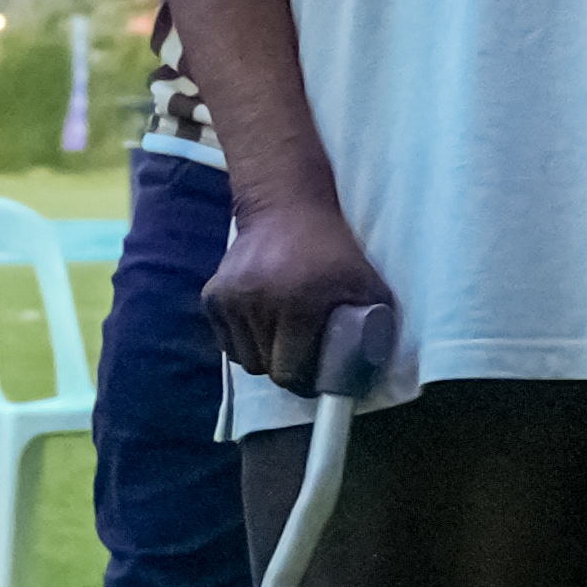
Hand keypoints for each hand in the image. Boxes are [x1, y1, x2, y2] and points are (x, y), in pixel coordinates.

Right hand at [201, 181, 390, 385]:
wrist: (285, 206)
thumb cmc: (331, 248)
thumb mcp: (364, 282)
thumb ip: (374, 323)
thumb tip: (373, 365)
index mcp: (297, 305)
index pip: (289, 371)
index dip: (304, 379)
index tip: (315, 373)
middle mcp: (257, 304)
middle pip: (264, 368)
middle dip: (284, 367)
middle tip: (300, 355)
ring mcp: (229, 300)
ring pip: (244, 358)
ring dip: (263, 354)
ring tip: (281, 336)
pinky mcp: (211, 297)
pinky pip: (226, 342)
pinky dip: (243, 341)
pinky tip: (261, 323)